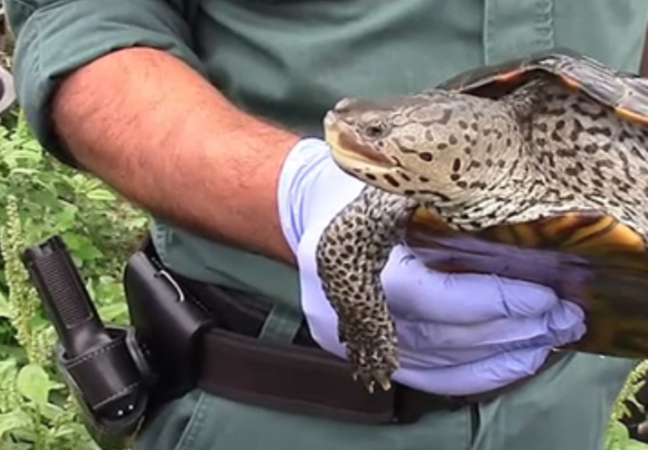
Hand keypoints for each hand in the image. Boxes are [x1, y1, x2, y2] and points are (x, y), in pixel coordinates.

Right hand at [278, 138, 585, 395]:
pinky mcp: (357, 349)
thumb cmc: (357, 184)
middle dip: (506, 331)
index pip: (425, 295)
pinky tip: (511, 362)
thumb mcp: (396, 180)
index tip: (542, 295)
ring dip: (497, 357)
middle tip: (562, 320)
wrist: (307, 206)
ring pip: (432, 362)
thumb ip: (444, 208)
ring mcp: (344, 335)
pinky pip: (421, 376)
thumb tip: (527, 238)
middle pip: (435, 336)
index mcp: (345, 254)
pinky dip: (471, 374)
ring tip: (548, 340)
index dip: (488, 301)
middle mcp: (340, 305)